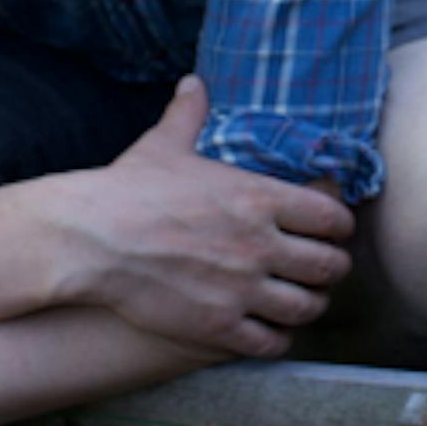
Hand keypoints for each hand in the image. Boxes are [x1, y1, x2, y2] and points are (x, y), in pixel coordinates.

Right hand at [46, 76, 356, 357]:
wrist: (88, 240)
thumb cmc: (126, 190)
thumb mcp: (165, 145)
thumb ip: (189, 114)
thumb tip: (194, 83)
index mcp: (259, 198)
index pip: (333, 217)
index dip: (339, 227)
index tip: (332, 230)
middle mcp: (260, 244)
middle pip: (329, 266)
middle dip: (331, 269)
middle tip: (321, 270)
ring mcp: (241, 289)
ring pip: (306, 307)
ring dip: (308, 305)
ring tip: (300, 301)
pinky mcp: (218, 326)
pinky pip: (270, 342)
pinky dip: (276, 338)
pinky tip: (268, 330)